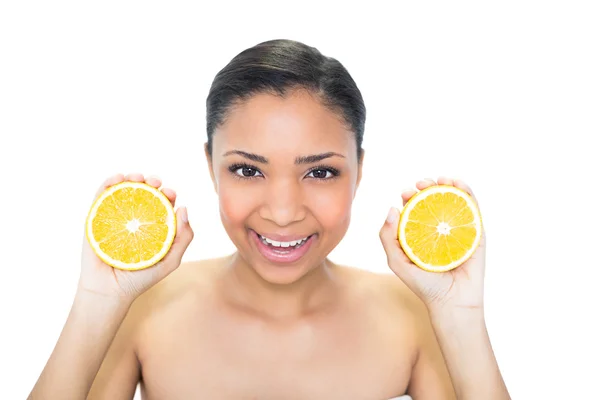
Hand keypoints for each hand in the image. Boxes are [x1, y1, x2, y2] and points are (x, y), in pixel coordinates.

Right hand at [78, 173, 193, 301]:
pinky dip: (109, 183)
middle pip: (145, 192)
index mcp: (153, 226)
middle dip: (152, 182)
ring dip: (132, 177)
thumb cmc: (141, 279)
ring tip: (137, 177)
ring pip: (124, 190)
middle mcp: (135, 219)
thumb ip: (184, 237)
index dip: (168, 193)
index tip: (170, 193)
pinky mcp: (96, 218)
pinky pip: (101, 196)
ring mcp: (116, 217)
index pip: (163, 203)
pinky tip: (118, 178)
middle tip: (155, 183)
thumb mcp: (171, 260)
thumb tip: (184, 208)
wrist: (109, 291)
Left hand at [379, 177, 485, 312]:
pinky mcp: (476, 232)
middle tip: (420, 184)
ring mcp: (458, 229)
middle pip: (434, 200)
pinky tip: (458, 184)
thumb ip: (388, 237)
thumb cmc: (423, 284)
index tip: (405, 192)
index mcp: (421, 233)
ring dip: (447, 183)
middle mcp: (439, 228)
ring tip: (439, 179)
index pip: (414, 208)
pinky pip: (472, 208)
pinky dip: (466, 192)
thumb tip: (391, 208)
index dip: (409, 195)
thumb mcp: (397, 261)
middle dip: (426, 186)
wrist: (452, 301)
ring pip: (453, 199)